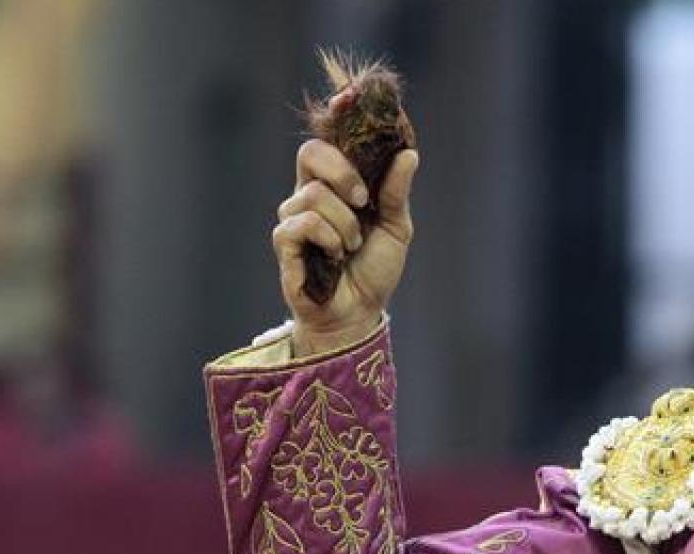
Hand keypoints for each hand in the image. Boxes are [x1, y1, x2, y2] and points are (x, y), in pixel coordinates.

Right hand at [271, 139, 418, 353]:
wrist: (358, 312)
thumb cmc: (374, 269)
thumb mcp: (397, 228)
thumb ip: (398, 192)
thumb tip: (410, 154)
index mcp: (336, 185)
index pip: (327, 140)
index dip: (335, 120)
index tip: (347, 100)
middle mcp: (308, 193)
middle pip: (311, 152)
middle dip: (342, 172)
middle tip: (363, 200)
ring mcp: (293, 216)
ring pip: (314, 195)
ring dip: (345, 224)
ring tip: (353, 247)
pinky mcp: (284, 242)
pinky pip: (304, 223)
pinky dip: (329, 239)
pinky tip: (336, 257)